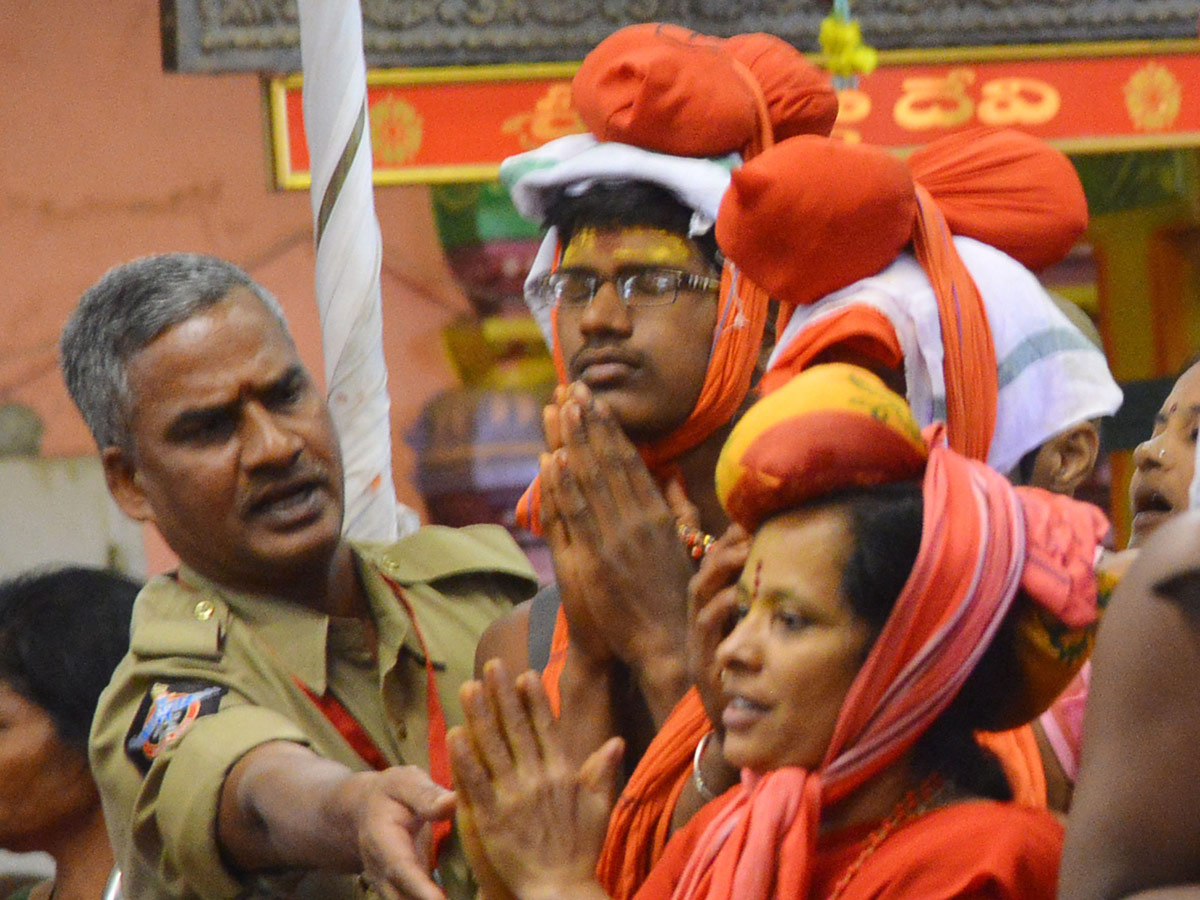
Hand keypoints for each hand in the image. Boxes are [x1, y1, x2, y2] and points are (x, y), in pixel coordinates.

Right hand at [333, 767, 455, 899]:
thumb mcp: (403, 783)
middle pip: (402, 899)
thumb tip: (452, 802)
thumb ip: (425, 794)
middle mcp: (383, 872)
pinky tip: (467, 896)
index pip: (400, 869)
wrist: (364, 812)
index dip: (420, 888)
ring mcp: (392, 886)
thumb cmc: (388, 794)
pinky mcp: (406, 892)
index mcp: (382, 842)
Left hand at [449, 661, 621, 899]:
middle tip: (490, 666)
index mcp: (563, 774)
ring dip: (480, 715)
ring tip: (468, 687)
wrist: (561, 891)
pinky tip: (454, 734)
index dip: (534, 699)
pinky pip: (475, 782)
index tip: (524, 674)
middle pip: (516, 728)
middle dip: (502, 694)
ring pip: (493, 748)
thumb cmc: (581, 851)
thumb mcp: (599, 808)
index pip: (546, 727)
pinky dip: (464, 758)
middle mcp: (538, 779)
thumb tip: (616, 742)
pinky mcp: (491, 819)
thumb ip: (603, 773)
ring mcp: (513, 798)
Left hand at [539, 382, 694, 673]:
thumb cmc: (678, 599)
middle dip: (589, 422)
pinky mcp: (596, 562)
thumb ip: (678, 508)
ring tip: (560, 409)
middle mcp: (637, 521)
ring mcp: (616, 540)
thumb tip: (672, 473)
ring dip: (573, 441)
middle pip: (608, 461)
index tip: (595, 400)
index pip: (630, 461)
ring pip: (590, 480)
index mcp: (658, 516)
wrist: (667, 644)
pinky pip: (575, 516)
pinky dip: (562, 486)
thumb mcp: (685, 546)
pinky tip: (550, 460)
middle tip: (573, 388)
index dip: (610, 428)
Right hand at [687, 524, 750, 726]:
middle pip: (701, 575)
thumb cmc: (749, 687)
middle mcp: (698, 629)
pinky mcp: (704, 667)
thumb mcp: (752, 645)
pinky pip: (708, 628)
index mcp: (710, 620)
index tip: (748, 520)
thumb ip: (758, 616)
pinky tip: (743, 594)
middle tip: (748, 530)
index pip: (710, 571)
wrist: (737, 735)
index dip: (726, 544)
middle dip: (723, 549)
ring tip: (745, 553)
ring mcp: (699, 647)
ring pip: (699, 596)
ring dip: (721, 570)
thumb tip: (784, 580)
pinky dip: (724, 606)